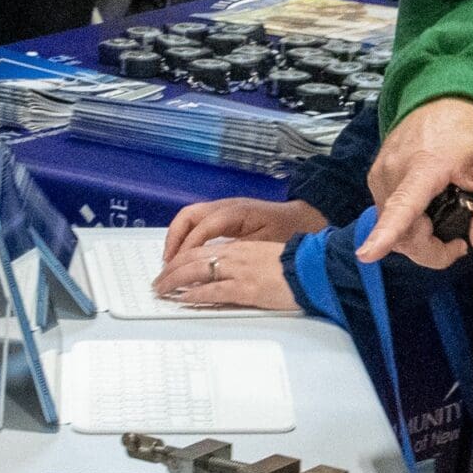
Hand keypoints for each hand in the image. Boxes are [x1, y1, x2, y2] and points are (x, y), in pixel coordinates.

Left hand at [151, 238, 297, 310]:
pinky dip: (195, 295)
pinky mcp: (246, 289)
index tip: (170, 268)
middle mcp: (236, 255)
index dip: (181, 259)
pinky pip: (214, 291)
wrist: (314, 269)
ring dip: (175, 282)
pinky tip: (184, 300)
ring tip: (162, 291)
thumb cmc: (295, 265)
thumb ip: (243, 262)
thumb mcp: (265, 257)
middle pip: (192, 258)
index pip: (201, 249)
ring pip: (197, 272)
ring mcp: (239, 271)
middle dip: (171, 271)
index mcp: (240, 247)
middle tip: (158, 282)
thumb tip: (225, 273)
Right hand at [164, 196, 327, 268]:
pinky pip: (198, 221)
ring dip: (177, 237)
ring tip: (170, 261)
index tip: (177, 266)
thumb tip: (213, 264)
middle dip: (174, 239)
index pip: (203, 226)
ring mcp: (225, 207)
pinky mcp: (226, 214)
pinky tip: (185, 253)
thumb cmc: (288, 232)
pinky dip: (187, 236)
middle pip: (189, 215)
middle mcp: (227, 206)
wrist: (305, 218)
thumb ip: (238, 252)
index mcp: (236, 212)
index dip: (188, 247)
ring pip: (190, 216)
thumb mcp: (264, 246)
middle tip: (167, 264)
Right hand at [364, 98, 472, 268]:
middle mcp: (394, 170)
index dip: (386, 234)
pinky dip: (408, 226)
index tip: (368, 253)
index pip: (403, 206)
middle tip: (459, 243)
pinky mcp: (376, 178)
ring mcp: (381, 174)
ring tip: (447, 221)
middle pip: (400, 233)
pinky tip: (429, 212)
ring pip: (393, 229)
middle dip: (430, 250)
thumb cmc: (471, 134)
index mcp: (425, 165)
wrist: (444, 100)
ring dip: (420, 239)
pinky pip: (388, 217)